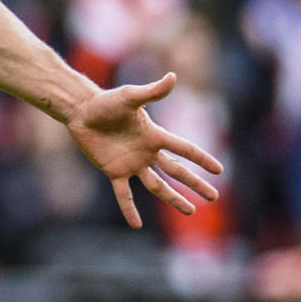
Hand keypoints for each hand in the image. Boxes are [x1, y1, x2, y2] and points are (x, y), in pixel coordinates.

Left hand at [65, 72, 225, 228]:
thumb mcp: (131, 96)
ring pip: (157, 186)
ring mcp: (132, 164)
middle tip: (214, 197)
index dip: (202, 159)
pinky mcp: (114, 171)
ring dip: (173, 198)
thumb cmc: (107, 101)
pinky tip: (136, 225)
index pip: (184, 149)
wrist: (81, 111)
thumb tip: (173, 76)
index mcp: (155, 136)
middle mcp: (147, 152)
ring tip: (190, 211)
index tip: (219, 170)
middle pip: (177, 172)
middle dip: (195, 184)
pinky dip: (129, 209)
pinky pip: (124, 194)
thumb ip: (152, 92)